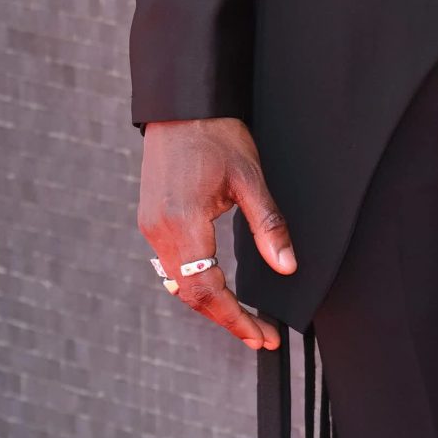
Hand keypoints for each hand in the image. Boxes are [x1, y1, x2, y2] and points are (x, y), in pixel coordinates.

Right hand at [139, 115, 296, 349]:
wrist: (181, 103)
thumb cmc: (216, 133)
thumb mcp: (250, 177)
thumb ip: (268, 226)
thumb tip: (287, 267)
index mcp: (183, 223)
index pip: (207, 290)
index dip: (236, 318)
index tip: (262, 335)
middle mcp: (159, 231)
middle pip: (190, 295)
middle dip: (226, 318)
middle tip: (260, 333)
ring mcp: (150, 226)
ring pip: (178, 283)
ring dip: (209, 303)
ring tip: (243, 317)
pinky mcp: (150, 219)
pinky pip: (170, 264)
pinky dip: (194, 282)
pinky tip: (215, 286)